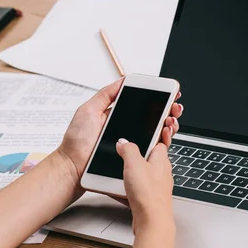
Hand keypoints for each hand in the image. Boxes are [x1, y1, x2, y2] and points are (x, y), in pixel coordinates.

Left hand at [58, 78, 182, 180]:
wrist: (74, 166)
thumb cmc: (77, 142)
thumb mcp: (89, 110)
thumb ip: (106, 95)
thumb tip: (123, 80)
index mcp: (120, 116)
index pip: (144, 106)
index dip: (158, 99)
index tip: (169, 93)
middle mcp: (130, 130)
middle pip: (156, 118)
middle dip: (169, 110)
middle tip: (174, 105)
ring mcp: (134, 144)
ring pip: (159, 133)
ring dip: (170, 123)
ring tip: (171, 117)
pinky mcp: (136, 157)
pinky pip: (154, 149)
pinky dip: (164, 140)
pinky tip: (166, 131)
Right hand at [116, 139, 173, 234]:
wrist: (152, 220)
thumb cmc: (148, 193)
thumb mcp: (134, 164)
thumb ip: (128, 149)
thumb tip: (124, 142)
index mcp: (162, 159)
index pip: (160, 142)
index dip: (154, 135)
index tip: (146, 131)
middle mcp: (163, 171)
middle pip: (154, 157)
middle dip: (143, 153)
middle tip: (130, 150)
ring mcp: (159, 185)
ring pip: (149, 171)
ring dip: (139, 168)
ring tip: (126, 167)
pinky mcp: (153, 197)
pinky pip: (145, 185)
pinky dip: (137, 182)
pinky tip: (129, 185)